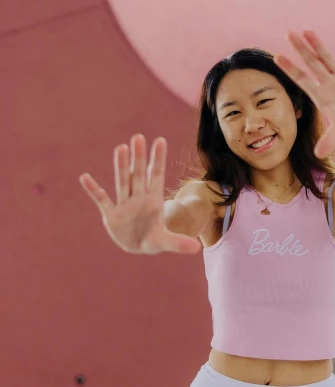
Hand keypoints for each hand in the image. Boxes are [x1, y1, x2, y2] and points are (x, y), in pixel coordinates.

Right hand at [79, 135, 201, 255]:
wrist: (137, 246)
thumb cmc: (153, 238)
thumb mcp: (165, 242)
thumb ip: (178, 243)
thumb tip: (197, 249)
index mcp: (154, 201)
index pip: (156, 176)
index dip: (158, 159)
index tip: (160, 141)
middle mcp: (139, 198)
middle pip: (138, 175)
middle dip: (139, 158)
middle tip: (138, 137)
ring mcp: (124, 205)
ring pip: (123, 182)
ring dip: (121, 166)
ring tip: (121, 148)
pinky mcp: (111, 215)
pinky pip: (102, 200)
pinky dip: (94, 190)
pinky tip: (85, 177)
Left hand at [273, 28, 334, 158]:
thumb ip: (329, 140)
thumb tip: (319, 154)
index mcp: (321, 96)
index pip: (302, 80)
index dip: (290, 69)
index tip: (276, 57)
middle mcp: (329, 84)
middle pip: (312, 64)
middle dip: (301, 49)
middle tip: (288, 33)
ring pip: (328, 58)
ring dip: (319, 45)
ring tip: (308, 30)